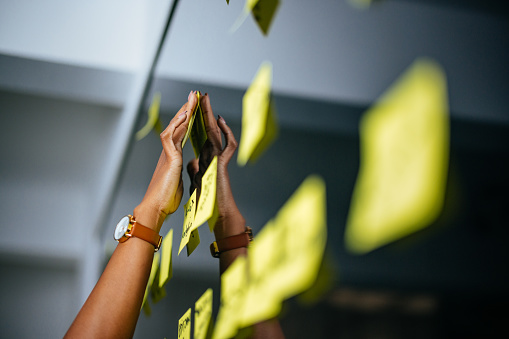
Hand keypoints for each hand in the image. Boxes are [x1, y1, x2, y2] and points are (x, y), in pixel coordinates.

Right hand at [135, 91, 197, 231]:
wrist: (155, 209)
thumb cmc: (165, 199)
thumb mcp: (176, 181)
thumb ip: (178, 172)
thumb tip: (181, 169)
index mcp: (172, 157)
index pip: (181, 133)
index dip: (187, 120)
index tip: (193, 108)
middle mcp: (168, 153)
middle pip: (178, 126)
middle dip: (187, 109)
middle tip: (194, 95)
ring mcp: (167, 154)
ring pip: (175, 127)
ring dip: (184, 111)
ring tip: (192, 98)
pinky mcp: (169, 159)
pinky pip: (171, 137)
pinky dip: (177, 125)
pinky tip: (185, 115)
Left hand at [186, 93, 244, 239]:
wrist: (215, 213)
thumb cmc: (206, 201)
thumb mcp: (196, 181)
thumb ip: (196, 169)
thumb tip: (193, 162)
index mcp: (205, 158)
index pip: (199, 134)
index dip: (195, 121)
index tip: (190, 108)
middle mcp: (212, 155)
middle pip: (208, 128)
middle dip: (203, 111)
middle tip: (200, 95)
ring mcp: (218, 159)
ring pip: (217, 132)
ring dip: (211, 115)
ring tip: (206, 100)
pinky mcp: (222, 164)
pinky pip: (228, 145)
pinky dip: (226, 133)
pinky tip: (220, 121)